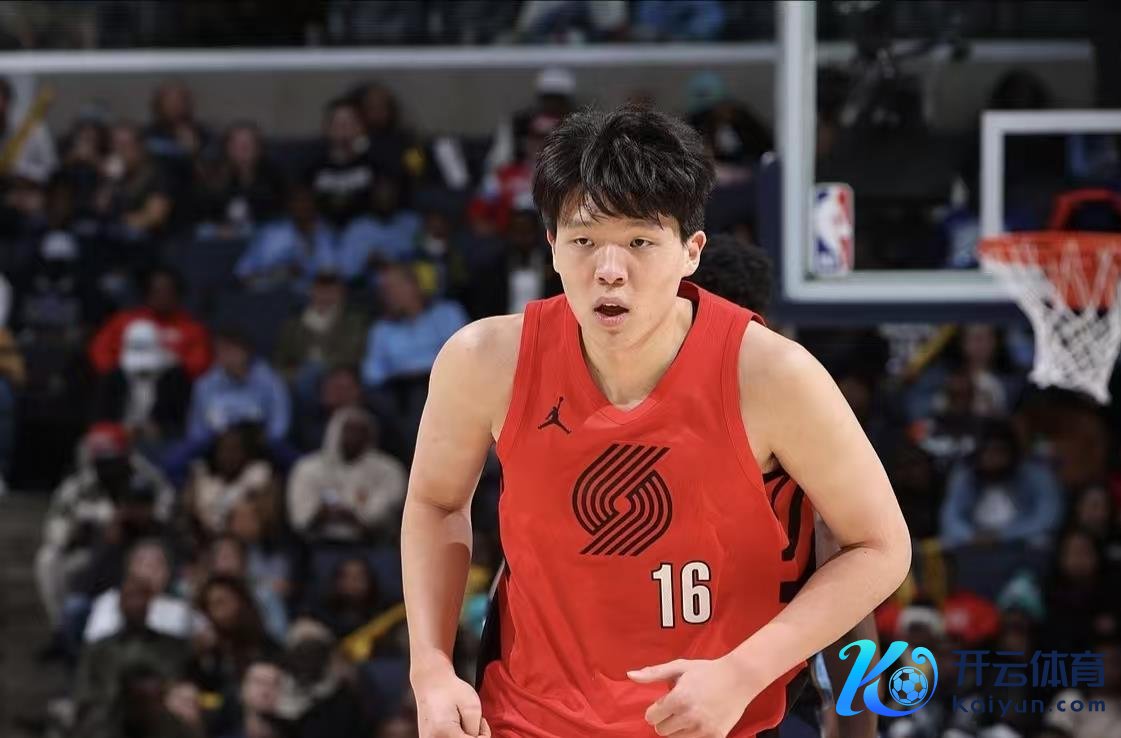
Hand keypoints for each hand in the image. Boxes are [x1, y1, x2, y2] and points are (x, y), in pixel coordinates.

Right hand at [413, 660, 491, 737]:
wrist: (431, 682)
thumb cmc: (450, 689)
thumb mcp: (472, 706)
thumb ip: (475, 729)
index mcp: (444, 731)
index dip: (483, 735)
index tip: (482, 721)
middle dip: (473, 736)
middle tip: (476, 722)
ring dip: (464, 736)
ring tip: (463, 722)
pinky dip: (456, 736)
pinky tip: (456, 726)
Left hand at [628, 657, 756, 737]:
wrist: (739, 678)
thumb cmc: (706, 671)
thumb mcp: (679, 667)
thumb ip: (653, 673)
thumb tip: (630, 675)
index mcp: (678, 699)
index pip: (651, 717)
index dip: (656, 710)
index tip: (665, 704)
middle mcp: (690, 716)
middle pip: (661, 731)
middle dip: (666, 720)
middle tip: (678, 708)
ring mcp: (703, 729)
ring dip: (678, 728)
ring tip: (690, 713)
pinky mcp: (715, 736)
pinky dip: (693, 734)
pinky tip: (701, 720)